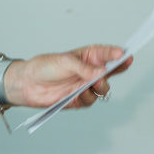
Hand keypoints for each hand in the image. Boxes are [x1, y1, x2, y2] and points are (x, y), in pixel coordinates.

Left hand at [7, 45, 132, 108]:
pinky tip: (79, 93)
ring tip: (94, 82)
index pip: (105, 54)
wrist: (28, 84)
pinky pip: (91, 100)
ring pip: (103, 88)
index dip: (116, 54)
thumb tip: (102, 73)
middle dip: (118, 69)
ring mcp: (85, 85)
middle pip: (111, 71)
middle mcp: (89, 71)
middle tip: (119, 66)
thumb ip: (83, 68)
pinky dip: (87, 96)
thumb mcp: (64, 62)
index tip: (125, 54)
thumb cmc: (44, 67)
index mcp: (86, 57)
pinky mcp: (79, 99)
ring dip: (101, 85)